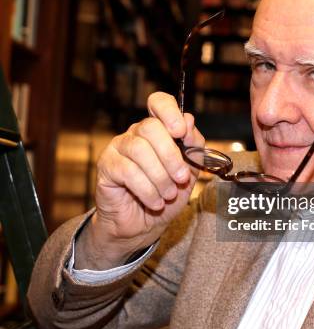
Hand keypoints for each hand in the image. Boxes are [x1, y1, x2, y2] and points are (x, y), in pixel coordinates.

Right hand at [75, 92, 203, 268]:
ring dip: (160, 177)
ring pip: (139, 150)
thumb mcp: (189, 172)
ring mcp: (118, 148)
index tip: (181, 132)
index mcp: (158, 130)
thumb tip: (189, 120)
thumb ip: (193, 147)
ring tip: (168, 194)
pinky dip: (147, 190)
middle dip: (171, 156)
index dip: (170, 112)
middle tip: (181, 178)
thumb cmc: (166, 195)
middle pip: (150, 127)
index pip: (158, 102)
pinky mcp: (106, 167)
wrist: (144, 226)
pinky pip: (128, 171)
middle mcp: (135, 134)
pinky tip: (155, 201)